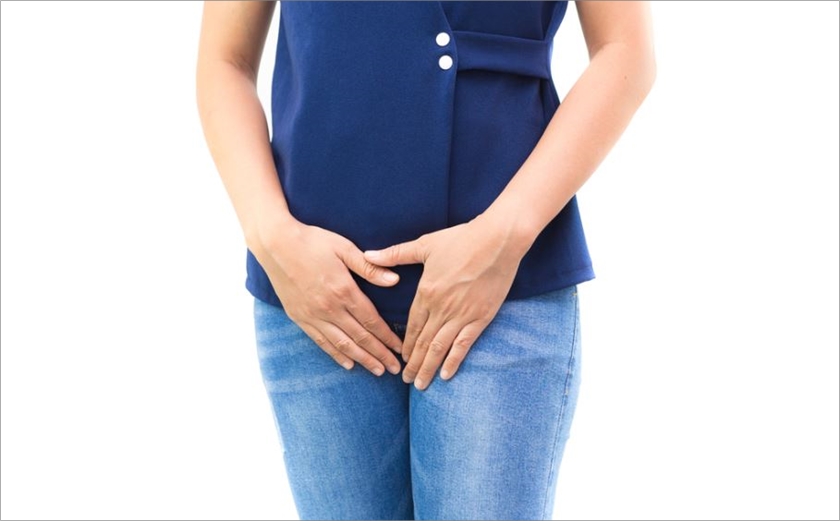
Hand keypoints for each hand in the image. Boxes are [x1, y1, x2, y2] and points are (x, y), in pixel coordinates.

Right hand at [250, 213, 403, 375]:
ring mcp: (313, 315)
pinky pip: (321, 342)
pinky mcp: (299, 318)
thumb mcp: (344, 248)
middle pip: (360, 337)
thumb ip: (369, 268)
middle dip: (380, 355)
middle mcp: (329, 308)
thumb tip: (395, 280)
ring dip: (362, 359)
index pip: (371, 321)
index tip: (400, 349)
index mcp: (344, 290)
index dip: (388, 337)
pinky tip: (348, 364)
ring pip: (342, 344)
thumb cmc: (312, 241)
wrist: (275, 244)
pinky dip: (336, 355)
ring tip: (377, 371)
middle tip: (395, 369)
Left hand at [363, 210, 532, 389]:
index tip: (400, 359)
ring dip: (428, 368)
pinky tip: (446, 375)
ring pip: (439, 348)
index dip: (405, 346)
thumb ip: (395, 254)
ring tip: (421, 384)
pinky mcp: (480, 317)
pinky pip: (464, 345)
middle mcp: (441, 308)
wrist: (497, 240)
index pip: (411, 326)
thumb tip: (368, 254)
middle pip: (423, 343)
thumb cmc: (461, 239)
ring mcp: (461, 315)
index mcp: (426, 292)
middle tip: (406, 381)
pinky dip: (454, 361)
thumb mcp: (425, 244)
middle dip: (414, 364)